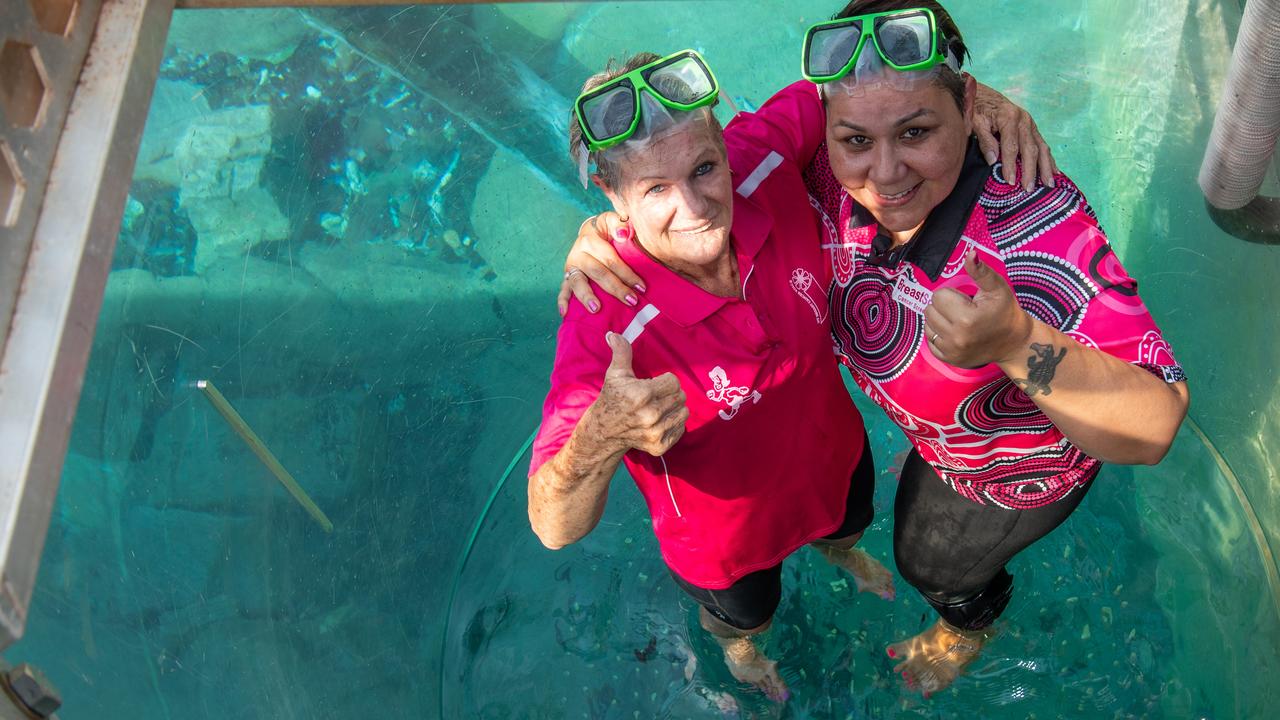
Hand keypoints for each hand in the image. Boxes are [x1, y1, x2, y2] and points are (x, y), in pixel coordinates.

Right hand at [558, 213, 646, 316]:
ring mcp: (571, 267)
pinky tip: (564, 312)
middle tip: (631, 300)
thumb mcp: (611, 220)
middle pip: (598, 273)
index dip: (627, 274)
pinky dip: (562, 301)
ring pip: (578, 283)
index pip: (611, 260)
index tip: (642, 288)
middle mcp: (578, 254)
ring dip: (587, 296)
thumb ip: (619, 224)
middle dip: (615, 288)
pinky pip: (563, 290)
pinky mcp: (567, 276)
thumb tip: (623, 235)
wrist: (588, 232)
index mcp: (590, 240)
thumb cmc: (605, 230)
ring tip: (596, 309)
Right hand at [586, 332, 687, 456]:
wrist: (604, 430)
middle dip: (670, 393)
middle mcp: (650, 415)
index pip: (674, 381)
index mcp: (641, 395)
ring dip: (675, 408)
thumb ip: (621, 352)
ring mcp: (655, 433)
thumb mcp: (615, 374)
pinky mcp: (659, 446)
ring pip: (684, 412)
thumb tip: (613, 334)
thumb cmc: (612, 398)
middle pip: (680, 396)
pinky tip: (660, 421)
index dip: (665, 380)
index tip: (654, 384)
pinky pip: (681, 428)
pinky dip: (674, 424)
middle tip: (657, 396)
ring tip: (660, 408)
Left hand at [924, 250, 1033, 368]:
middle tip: (964, 311)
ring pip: (927, 325)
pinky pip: (929, 341)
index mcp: (967, 318)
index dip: (952, 295)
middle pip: (929, 310)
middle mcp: (956, 338)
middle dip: (944, 307)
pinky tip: (955, 333)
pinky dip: (939, 335)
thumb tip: (971, 253)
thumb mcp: (997, 289)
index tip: (967, 301)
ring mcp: (951, 351)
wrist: (1014, 343)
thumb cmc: (1006, 312)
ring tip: (959, 322)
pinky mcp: (948, 360)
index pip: (938, 296)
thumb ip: (981, 272)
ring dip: (939, 320)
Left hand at [972, 82, 1056, 190]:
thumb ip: (985, 140)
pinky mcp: (1033, 128)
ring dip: (1045, 167)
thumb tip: (993, 160)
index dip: (1011, 165)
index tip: (1010, 181)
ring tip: (1048, 184)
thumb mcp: (976, 121)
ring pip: (1041, 147)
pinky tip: (1054, 172)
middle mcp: (1024, 120)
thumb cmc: (978, 109)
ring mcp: (1031, 124)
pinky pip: (1043, 145)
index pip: (1011, 146)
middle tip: (1028, 189)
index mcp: (1009, 118)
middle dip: (1030, 170)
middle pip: (1030, 149)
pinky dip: (1049, 159)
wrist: (986, 95)